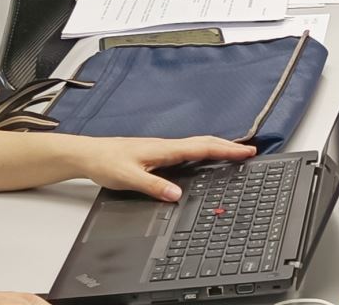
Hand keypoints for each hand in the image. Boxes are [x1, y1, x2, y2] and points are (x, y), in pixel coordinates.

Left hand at [79, 136, 257, 201]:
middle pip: (205, 143)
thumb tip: (177, 195)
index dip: (227, 150)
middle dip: (229, 147)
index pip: (202, 147)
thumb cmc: (106, 162)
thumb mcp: (129, 177)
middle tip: (250, 152)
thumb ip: (154, 186)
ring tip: (235, 153)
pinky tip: (204, 158)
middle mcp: (167, 146)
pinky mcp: (158, 154)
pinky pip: (188, 150)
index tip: (247, 152)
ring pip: (197, 145)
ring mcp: (163, 149)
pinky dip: (204, 151)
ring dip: (218, 147)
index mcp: (164, 149)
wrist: (88, 154)